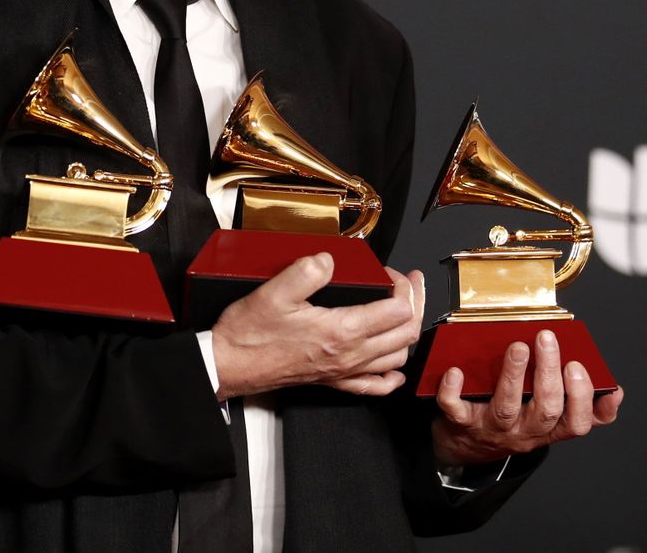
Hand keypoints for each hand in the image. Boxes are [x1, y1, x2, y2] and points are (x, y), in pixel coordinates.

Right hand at [211, 253, 424, 399]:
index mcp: (340, 331)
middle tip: (412, 284)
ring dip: (408, 334)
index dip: (402, 287)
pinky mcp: (332, 380)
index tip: (391, 272)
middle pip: (405, 334)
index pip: (396, 310)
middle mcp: (349, 355)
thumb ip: (305, 272)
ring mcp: (343, 370)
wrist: (230, 365)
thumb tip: (329, 260)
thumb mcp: (273, 292)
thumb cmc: (249, 334)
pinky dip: (391, 376)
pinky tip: (392, 368)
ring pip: (396, 358)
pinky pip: (374, 386)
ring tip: (405, 313)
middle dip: (416, 305)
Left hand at [432, 329, 624, 464]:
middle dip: (549, 374)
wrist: (465, 445)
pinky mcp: (461, 423)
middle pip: (545, 410)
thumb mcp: (550, 419)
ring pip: (507, 407)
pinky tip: (455, 371)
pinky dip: (454, 391)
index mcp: (549, 429)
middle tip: (547, 339)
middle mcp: (524, 432)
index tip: (578, 366)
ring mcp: (493, 428)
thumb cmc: (512, 420)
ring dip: (513, 376)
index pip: (576, 423)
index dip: (582, 398)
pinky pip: (456, 410)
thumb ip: (579, 404)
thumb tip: (614, 390)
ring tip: (517, 347)